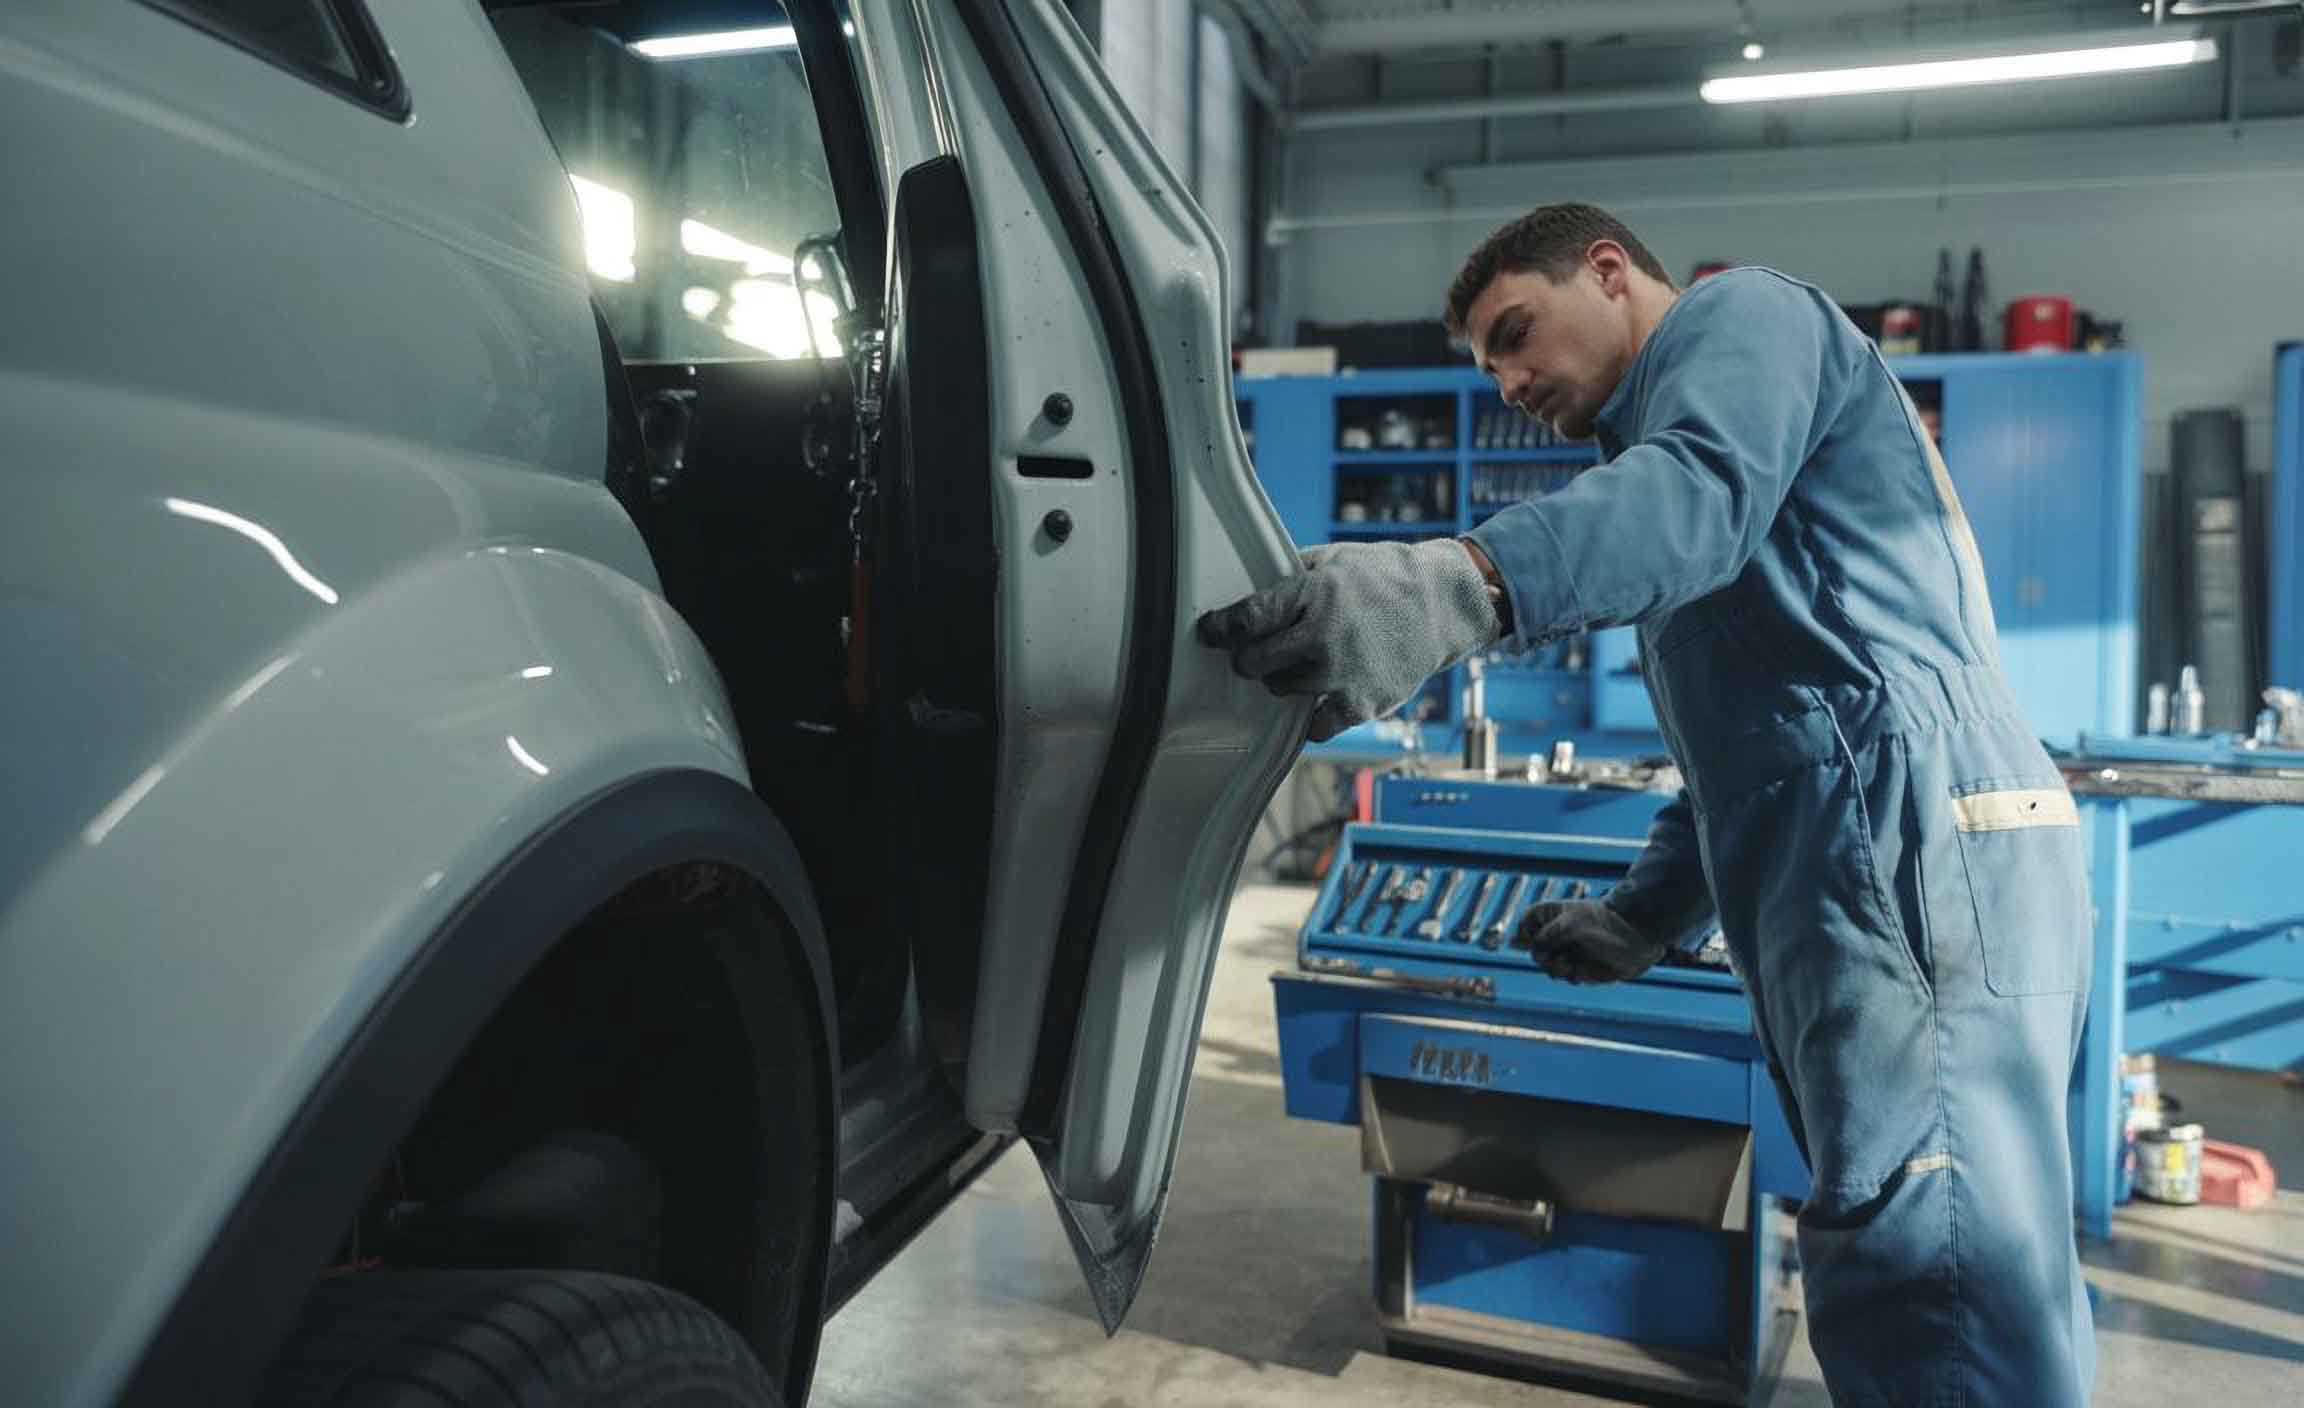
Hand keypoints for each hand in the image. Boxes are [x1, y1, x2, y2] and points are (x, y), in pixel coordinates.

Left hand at [1196, 540, 1499, 741]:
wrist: (1443, 604)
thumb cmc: (1384, 577)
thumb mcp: (1334, 559)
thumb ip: (1292, 574)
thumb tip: (1248, 586)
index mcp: (1312, 593)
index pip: (1247, 618)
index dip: (1220, 628)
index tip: (1208, 633)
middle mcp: (1322, 634)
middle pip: (1255, 662)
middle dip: (1249, 660)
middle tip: (1256, 656)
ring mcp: (1342, 672)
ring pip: (1282, 690)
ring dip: (1283, 682)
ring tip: (1302, 667)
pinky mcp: (1362, 703)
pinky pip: (1316, 726)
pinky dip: (1313, 717)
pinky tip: (1319, 700)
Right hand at [1510, 899, 1668, 983]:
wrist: (1637, 938)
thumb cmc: (1603, 925)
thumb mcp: (1570, 925)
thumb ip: (1544, 936)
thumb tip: (1524, 947)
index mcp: (1554, 915)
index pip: (1526, 924)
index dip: (1524, 934)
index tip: (1531, 941)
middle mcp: (1559, 933)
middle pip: (1534, 950)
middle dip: (1543, 957)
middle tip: (1557, 958)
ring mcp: (1570, 950)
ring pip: (1548, 966)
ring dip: (1557, 969)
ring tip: (1571, 966)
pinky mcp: (1581, 966)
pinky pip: (1566, 976)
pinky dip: (1571, 976)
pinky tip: (1581, 973)